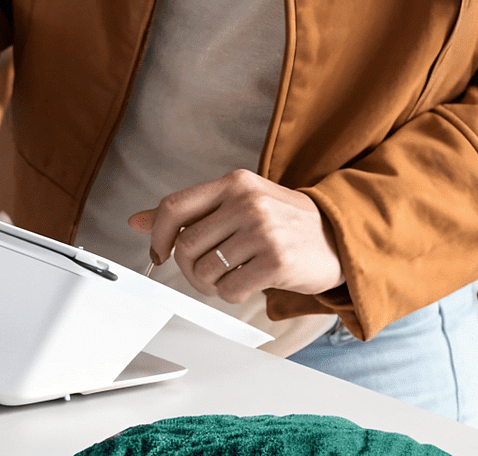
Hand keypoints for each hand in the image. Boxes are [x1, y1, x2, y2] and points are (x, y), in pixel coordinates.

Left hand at [128, 170, 344, 302]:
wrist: (340, 238)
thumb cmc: (284, 222)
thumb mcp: (240, 204)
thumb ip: (191, 212)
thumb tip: (136, 221)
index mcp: (235, 183)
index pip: (173, 207)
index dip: (157, 235)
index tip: (159, 252)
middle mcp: (248, 203)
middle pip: (186, 246)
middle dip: (187, 269)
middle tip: (203, 273)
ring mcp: (264, 231)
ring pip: (205, 271)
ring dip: (210, 284)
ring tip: (229, 277)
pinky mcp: (277, 262)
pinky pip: (230, 290)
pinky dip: (231, 294)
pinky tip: (248, 283)